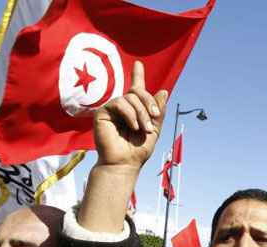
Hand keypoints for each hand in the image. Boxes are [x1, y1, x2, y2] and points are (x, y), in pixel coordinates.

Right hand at [79, 61, 167, 232]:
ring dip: (141, 112)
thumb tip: (163, 90)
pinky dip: (130, 114)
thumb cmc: (138, 150)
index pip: (136, 89)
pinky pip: (119, 102)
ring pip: (130, 97)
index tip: (138, 63)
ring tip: (143, 129)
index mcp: (135, 110)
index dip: (137, 75)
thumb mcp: (154, 130)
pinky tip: (133, 126)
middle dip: (149, 103)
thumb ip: (159, 112)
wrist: (124, 163)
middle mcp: (123, 107)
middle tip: (154, 118)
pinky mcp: (102, 113)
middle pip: (138, 91)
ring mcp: (112, 109)